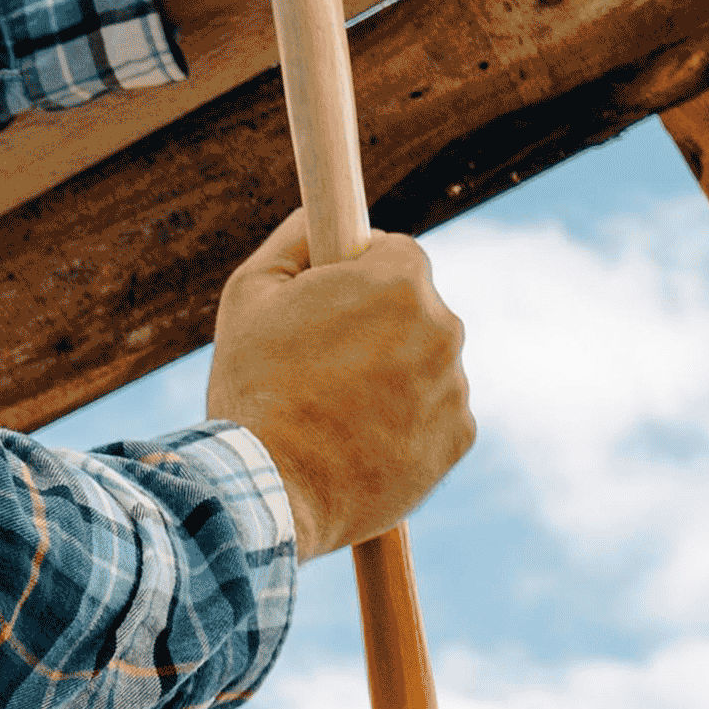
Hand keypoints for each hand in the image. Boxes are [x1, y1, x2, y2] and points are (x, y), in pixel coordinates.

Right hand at [207, 210, 470, 550]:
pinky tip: (357, 439)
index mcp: (398, 282)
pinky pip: (434, 412)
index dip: (358, 271)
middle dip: (376, 324)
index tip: (332, 294)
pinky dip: (404, 421)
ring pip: (423, 362)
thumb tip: (320, 218)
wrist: (272, 491)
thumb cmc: (254, 387)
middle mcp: (442, 328)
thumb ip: (295, 241)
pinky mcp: (459, 439)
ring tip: (333, 409)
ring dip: (390, 374)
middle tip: (320, 359)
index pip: (396, 252)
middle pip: (415, 308)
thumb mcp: (250, 293)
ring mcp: (455, 387)